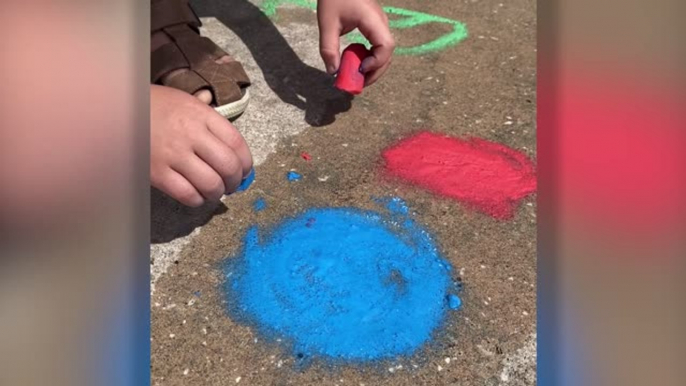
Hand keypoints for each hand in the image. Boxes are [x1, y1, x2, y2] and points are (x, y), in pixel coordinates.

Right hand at [150, 85, 252, 206]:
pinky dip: (198, 200)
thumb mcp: (186, 102)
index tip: (246, 171)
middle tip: (233, 185)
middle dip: (236, 181)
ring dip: (218, 193)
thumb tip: (235, 150)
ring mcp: (173, 154)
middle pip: (228, 166)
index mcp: (201, 114)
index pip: (237, 143)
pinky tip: (197, 196)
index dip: (247, 162)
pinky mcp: (157, 173)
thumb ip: (210, 121)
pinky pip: (187, 194)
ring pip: (211, 184)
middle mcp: (190, 134)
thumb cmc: (154, 106)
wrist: (117, 110)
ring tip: (215, 192)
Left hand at [317, 0, 394, 85]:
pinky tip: (356, 61)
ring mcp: (379, 24)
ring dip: (373, 66)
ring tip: (357, 75)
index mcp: (372, 19)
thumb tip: (332, 71)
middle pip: (388, 53)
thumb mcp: (327, 23)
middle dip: (375, 71)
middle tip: (358, 82)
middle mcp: (381, 22)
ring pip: (384, 51)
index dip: (376, 62)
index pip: (386, 46)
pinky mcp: (374, 26)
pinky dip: (370, 57)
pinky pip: (378, 46)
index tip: (360, 70)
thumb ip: (329, 48)